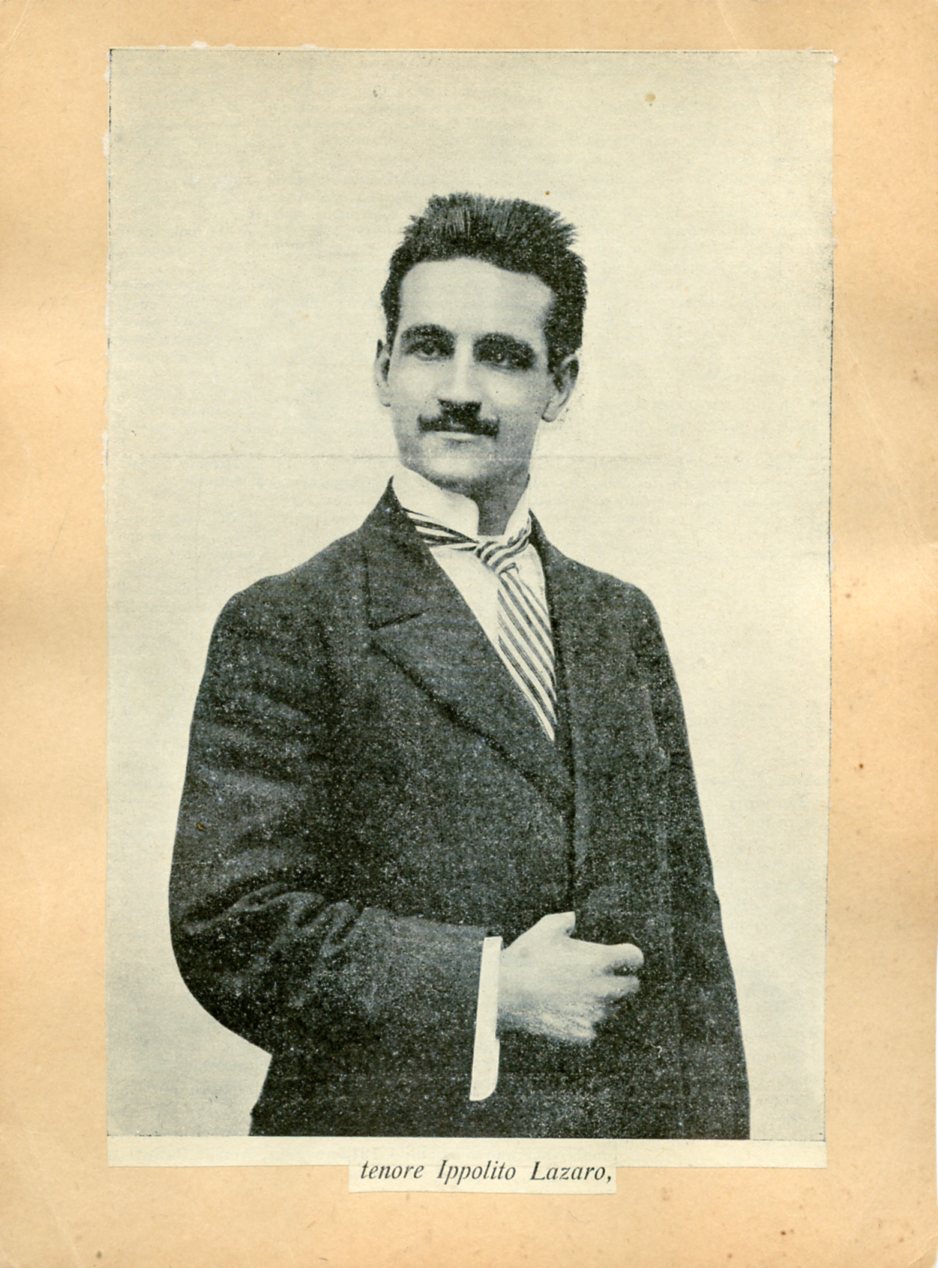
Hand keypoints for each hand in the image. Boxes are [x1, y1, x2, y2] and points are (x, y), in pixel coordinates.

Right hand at [497, 911, 642, 1044]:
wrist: (504, 993)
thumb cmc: (526, 958)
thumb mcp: (546, 928)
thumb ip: (565, 921)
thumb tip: (573, 919)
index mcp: (600, 961)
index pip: (635, 958)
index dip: (629, 956)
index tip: (621, 957)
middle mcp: (604, 988)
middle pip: (632, 987)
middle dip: (622, 980)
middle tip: (604, 976)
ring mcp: (595, 1014)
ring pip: (614, 1008)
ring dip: (604, 1001)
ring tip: (580, 993)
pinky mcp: (584, 1033)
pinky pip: (594, 1027)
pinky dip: (585, 1021)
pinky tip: (568, 1011)